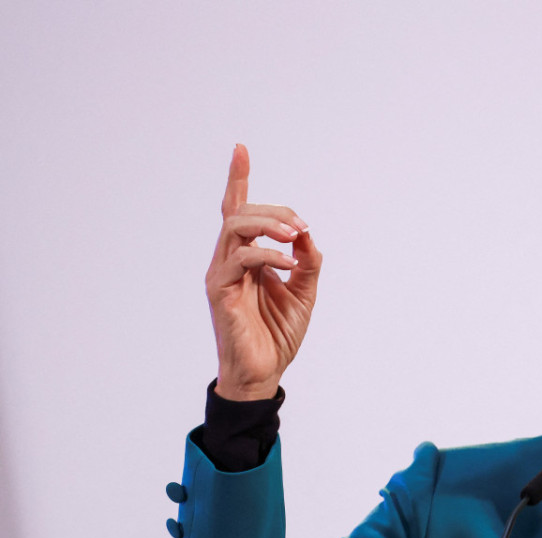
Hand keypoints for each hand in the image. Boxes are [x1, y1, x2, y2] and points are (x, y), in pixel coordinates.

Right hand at [205, 144, 321, 400]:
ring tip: (294, 234)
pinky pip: (240, 260)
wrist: (265, 372)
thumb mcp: (304, 292)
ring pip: (235, 228)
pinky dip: (267, 255)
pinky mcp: (221, 292)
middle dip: (273, 210)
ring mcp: (222, 275)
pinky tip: (288, 265)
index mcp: (246, 258)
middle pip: (240, 214)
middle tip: (300, 225)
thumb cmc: (278, 334)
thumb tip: (306, 234)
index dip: (238, 179)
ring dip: (268, 224)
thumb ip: (307, 261)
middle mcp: (228, 261)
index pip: (237, 211)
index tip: (240, 148)